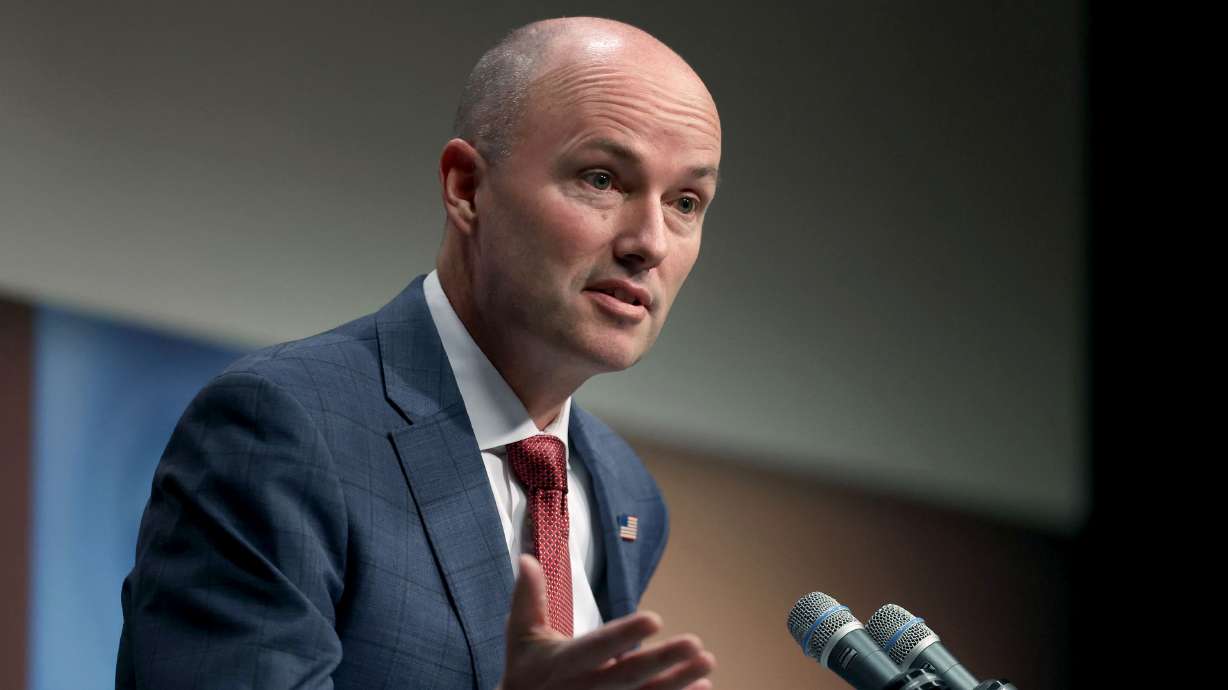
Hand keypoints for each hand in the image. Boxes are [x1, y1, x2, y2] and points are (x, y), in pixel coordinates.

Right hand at [497, 555, 715, 689]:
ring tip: (707, 661)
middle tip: (695, 643)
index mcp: (563, 663)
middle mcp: (585, 689)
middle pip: (628, 677)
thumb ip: (527, 598)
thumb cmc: (525, 673)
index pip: (596, 647)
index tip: (654, 619)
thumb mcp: (520, 637)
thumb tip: (528, 557)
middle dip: (662, 661)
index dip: (624, 635)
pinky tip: (703, 686)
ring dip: (679, 682)